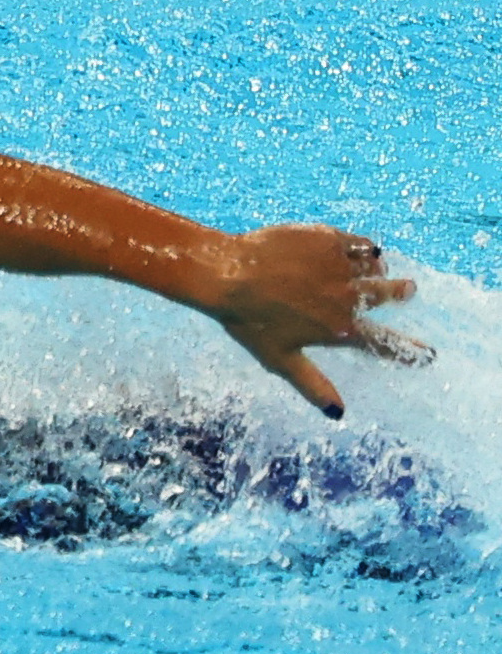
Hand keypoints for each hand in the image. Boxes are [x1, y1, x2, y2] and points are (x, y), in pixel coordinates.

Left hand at [205, 225, 428, 417]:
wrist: (223, 273)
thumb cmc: (246, 320)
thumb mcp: (280, 359)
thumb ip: (313, 385)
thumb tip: (339, 415)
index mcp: (338, 330)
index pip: (386, 344)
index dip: (410, 351)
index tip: (428, 355)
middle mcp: (346, 298)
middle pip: (390, 295)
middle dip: (401, 292)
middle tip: (407, 289)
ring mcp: (338, 266)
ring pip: (377, 266)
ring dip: (378, 269)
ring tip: (375, 268)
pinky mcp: (326, 238)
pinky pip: (360, 243)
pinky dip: (362, 247)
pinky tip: (354, 249)